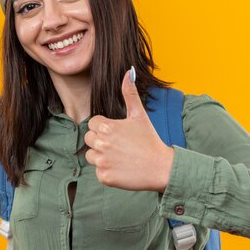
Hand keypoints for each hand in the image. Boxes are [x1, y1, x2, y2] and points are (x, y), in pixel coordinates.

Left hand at [84, 70, 173, 192]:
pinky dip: (108, 171)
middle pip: (89, 139)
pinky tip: (122, 168)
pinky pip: (98, 172)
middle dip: (101, 141)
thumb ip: (130, 94)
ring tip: (121, 156)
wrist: (161, 168)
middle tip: (120, 145)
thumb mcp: (139, 115)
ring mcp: (102, 161)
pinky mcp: (104, 177)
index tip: (119, 134)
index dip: (105, 128)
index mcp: (106, 127)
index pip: (92, 124)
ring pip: (91, 156)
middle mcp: (101, 144)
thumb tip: (128, 72)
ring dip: (102, 156)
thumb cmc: (150, 140)